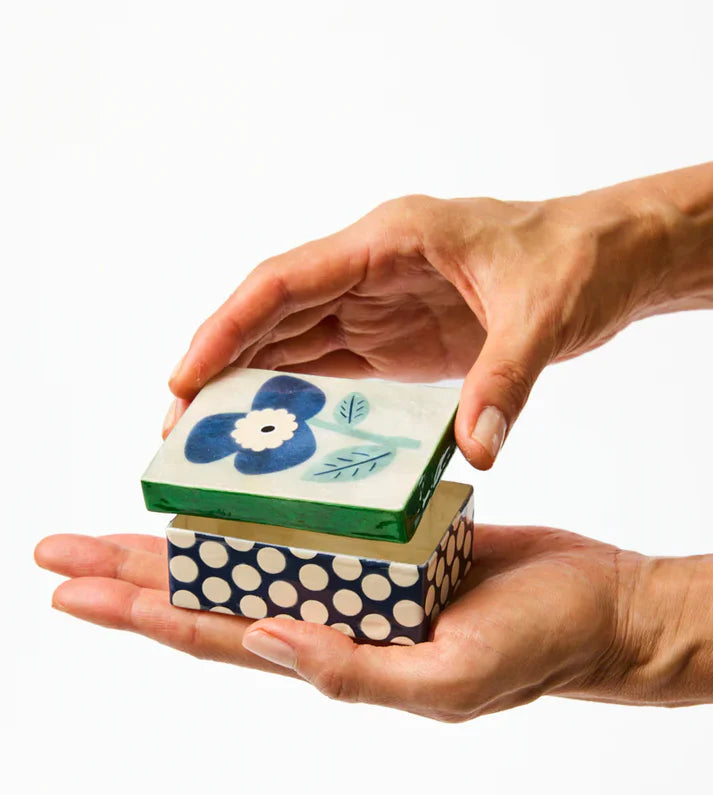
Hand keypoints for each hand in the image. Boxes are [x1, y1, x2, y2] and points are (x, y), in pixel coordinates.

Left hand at [34, 527, 712, 718]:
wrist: (598, 605)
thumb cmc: (540, 648)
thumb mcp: (449, 678)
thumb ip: (353, 671)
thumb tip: (261, 639)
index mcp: (334, 652)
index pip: (213, 630)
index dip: (138, 612)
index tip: (70, 589)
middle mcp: (330, 612)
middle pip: (208, 589)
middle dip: (128, 571)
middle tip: (55, 549)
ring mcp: (355, 575)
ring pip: (248, 550)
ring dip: (183, 534)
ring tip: (120, 515)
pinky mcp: (385, 541)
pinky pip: (309, 521)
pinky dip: (264, 504)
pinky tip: (233, 488)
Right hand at [166, 165, 712, 468]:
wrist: (605, 259)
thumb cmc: (575, 262)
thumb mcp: (543, 316)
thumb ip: (505, 381)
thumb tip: (476, 451)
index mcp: (388, 241)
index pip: (284, 282)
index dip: (227, 328)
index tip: (183, 378)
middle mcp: (369, 270)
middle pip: (273, 317)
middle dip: (221, 367)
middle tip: (178, 429)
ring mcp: (378, 306)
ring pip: (293, 344)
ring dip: (249, 388)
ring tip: (207, 442)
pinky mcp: (395, 340)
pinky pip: (330, 369)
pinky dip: (295, 400)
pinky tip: (272, 439)